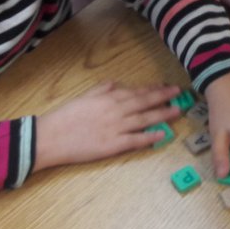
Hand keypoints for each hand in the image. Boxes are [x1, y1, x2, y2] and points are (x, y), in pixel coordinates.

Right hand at [33, 81, 182, 171]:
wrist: (50, 137)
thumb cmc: (64, 116)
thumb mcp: (83, 97)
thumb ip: (102, 89)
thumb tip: (116, 83)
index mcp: (108, 98)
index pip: (136, 91)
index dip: (153, 89)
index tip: (166, 87)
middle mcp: (116, 110)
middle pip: (145, 102)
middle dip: (164, 97)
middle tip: (180, 94)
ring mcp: (116, 128)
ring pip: (145, 119)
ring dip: (163, 114)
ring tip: (177, 111)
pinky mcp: (113, 145)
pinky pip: (136, 140)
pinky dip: (150, 137)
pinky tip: (162, 134)